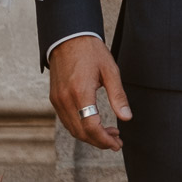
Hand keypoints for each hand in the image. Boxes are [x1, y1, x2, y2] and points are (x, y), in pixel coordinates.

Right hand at [49, 36, 129, 150]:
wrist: (69, 37)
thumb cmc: (91, 51)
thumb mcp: (110, 71)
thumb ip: (118, 96)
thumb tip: (127, 118)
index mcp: (80, 92)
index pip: (91, 127)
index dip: (104, 139)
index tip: (117, 144)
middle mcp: (65, 99)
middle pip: (81, 132)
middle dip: (99, 141)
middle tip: (116, 142)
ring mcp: (57, 100)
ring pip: (72, 129)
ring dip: (90, 136)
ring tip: (108, 133)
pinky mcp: (55, 98)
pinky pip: (67, 120)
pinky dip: (80, 127)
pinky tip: (94, 124)